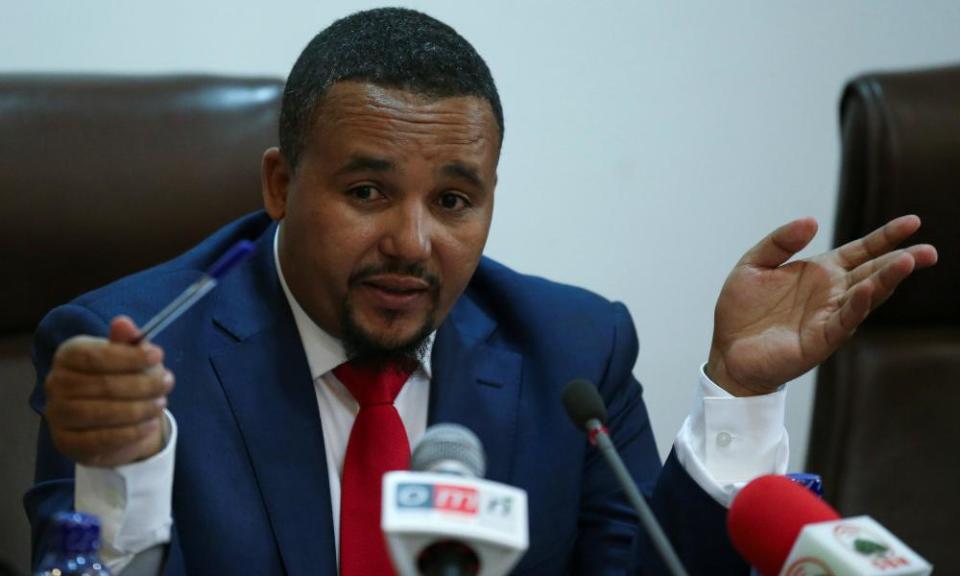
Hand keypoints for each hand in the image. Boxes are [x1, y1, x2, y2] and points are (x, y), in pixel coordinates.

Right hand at [44, 316, 174, 466]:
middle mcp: (56, 383)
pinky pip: (98, 440)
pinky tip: (149, 425)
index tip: (158, 355)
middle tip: (167, 383)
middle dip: (141, 384)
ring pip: (99, 413)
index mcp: (68, 355)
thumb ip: (128, 342)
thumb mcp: (132, 358)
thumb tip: (123, 322)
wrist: (117, 420)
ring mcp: (57, 414)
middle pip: (101, 384)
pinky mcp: (65, 442)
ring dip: (137, 409)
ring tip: (160, 404)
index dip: (128, 356)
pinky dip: (128, 433)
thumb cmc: (125, 379)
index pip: (94, 356)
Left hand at [707, 215, 936, 395]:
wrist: (727, 350)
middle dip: (902, 260)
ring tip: (909, 261)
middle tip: (930, 250)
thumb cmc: (742, 310)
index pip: (862, 251)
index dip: (886, 237)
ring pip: (866, 296)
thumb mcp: (754, 264)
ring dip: (887, 280)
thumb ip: (780, 241)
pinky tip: (867, 291)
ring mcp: (829, 316)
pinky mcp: (820, 339)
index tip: (913, 222)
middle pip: (874, 272)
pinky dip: (856, 306)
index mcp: (821, 272)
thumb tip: (812, 221)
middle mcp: (832, 293)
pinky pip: (843, 321)